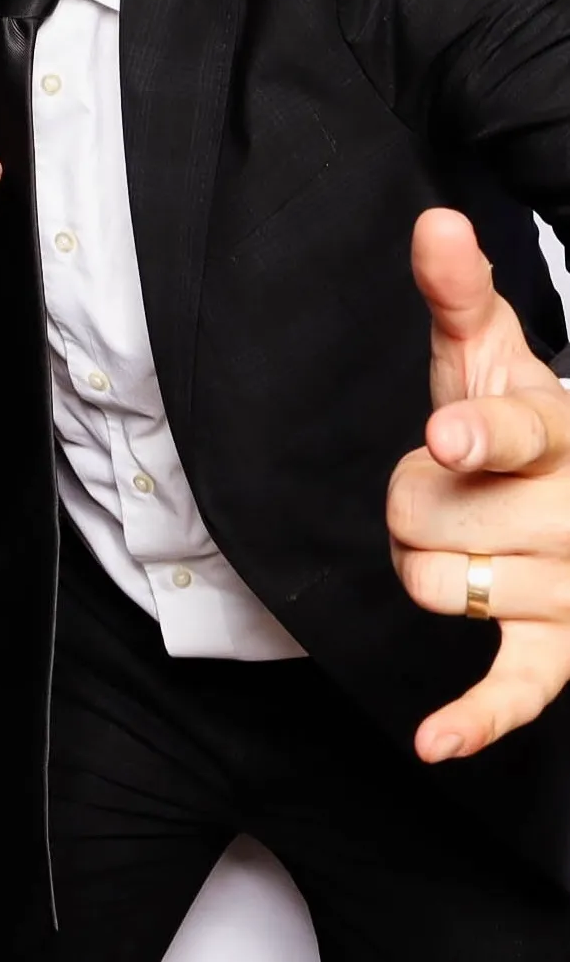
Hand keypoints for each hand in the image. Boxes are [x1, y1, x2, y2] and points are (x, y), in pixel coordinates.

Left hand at [386, 207, 569, 760]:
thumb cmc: (522, 418)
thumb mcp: (490, 349)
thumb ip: (458, 291)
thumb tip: (435, 222)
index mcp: (561, 429)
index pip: (515, 430)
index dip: (476, 433)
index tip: (447, 437)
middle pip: (429, 516)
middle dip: (407, 499)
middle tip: (446, 481)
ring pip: (434, 585)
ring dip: (421, 562)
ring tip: (465, 535)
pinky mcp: (562, 648)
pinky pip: (518, 691)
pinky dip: (475, 719)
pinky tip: (434, 740)